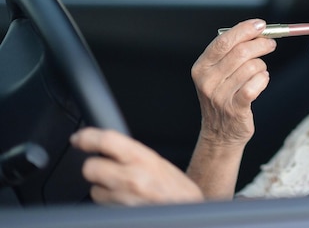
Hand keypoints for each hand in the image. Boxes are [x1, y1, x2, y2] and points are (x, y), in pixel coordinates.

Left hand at [70, 128, 203, 205]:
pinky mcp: (118, 214)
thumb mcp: (159, 163)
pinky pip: (104, 206)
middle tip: (103, 167)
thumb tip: (109, 146)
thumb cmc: (178, 190)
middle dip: (94, 167)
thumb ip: (134, 154)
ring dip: (103, 189)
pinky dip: (110, 203)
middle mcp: (131, 178)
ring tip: (122, 188)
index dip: (87, 137)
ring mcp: (123, 200)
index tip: (79, 138)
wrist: (186, 211)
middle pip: (91, 168)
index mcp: (143, 159)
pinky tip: (125, 201)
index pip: (107, 140)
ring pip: (95, 191)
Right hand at [191, 19, 276, 146]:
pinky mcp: (235, 108)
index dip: (244, 30)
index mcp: (201, 67)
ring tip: (260, 71)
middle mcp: (207, 81)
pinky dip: (264, 79)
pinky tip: (262, 80)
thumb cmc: (224, 95)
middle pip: (240, 52)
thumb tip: (258, 30)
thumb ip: (232, 51)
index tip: (260, 24)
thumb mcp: (218, 73)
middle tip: (271, 44)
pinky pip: (256, 85)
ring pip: (252, 67)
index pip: (224, 41)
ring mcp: (220, 96)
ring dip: (262, 66)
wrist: (220, 133)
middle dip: (261, 44)